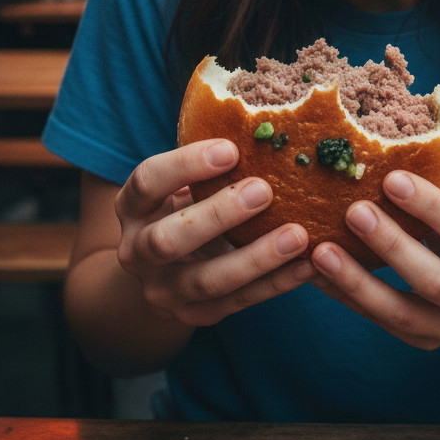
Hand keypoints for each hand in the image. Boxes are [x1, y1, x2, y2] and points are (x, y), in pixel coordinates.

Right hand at [114, 139, 313, 327]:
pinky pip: (237, 303)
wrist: (161, 270)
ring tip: (298, 235)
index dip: (186, 165)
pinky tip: (307, 265)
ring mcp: (163, 289)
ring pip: (206, 281)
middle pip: (168, 239)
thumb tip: (264, 124)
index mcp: (132, 206)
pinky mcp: (194, 315)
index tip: (231, 149)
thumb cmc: (185, 205)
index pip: (147, 182)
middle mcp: (137, 251)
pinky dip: (275, 284)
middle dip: (218, 215)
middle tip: (264, 190)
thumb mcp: (182, 182)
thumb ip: (210, 163)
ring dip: (255, 258)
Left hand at [309, 171, 439, 349]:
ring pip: (402, 313)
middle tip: (353, 212)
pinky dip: (345, 296)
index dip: (430, 206)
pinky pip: (378, 322)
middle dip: (392, 246)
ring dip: (358, 281)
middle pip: (435, 280)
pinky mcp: (423, 343)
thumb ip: (438, 185)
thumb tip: (389, 143)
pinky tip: (315, 273)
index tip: (392, 178)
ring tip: (320, 252)